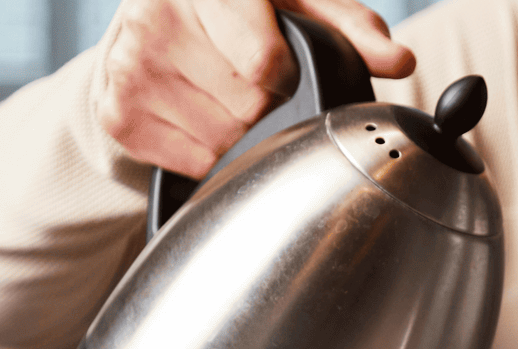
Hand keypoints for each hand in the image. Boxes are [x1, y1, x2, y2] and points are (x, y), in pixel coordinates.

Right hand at [98, 0, 414, 178]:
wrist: (156, 23)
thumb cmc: (240, 13)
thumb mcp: (299, 5)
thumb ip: (352, 30)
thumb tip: (399, 60)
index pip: (264, 63)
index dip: (283, 78)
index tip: (277, 68)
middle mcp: (155, 16)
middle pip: (247, 109)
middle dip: (264, 108)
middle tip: (249, 82)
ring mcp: (129, 67)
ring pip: (222, 141)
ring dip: (238, 133)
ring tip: (223, 95)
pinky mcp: (118, 114)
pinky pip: (194, 164)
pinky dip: (208, 154)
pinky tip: (200, 116)